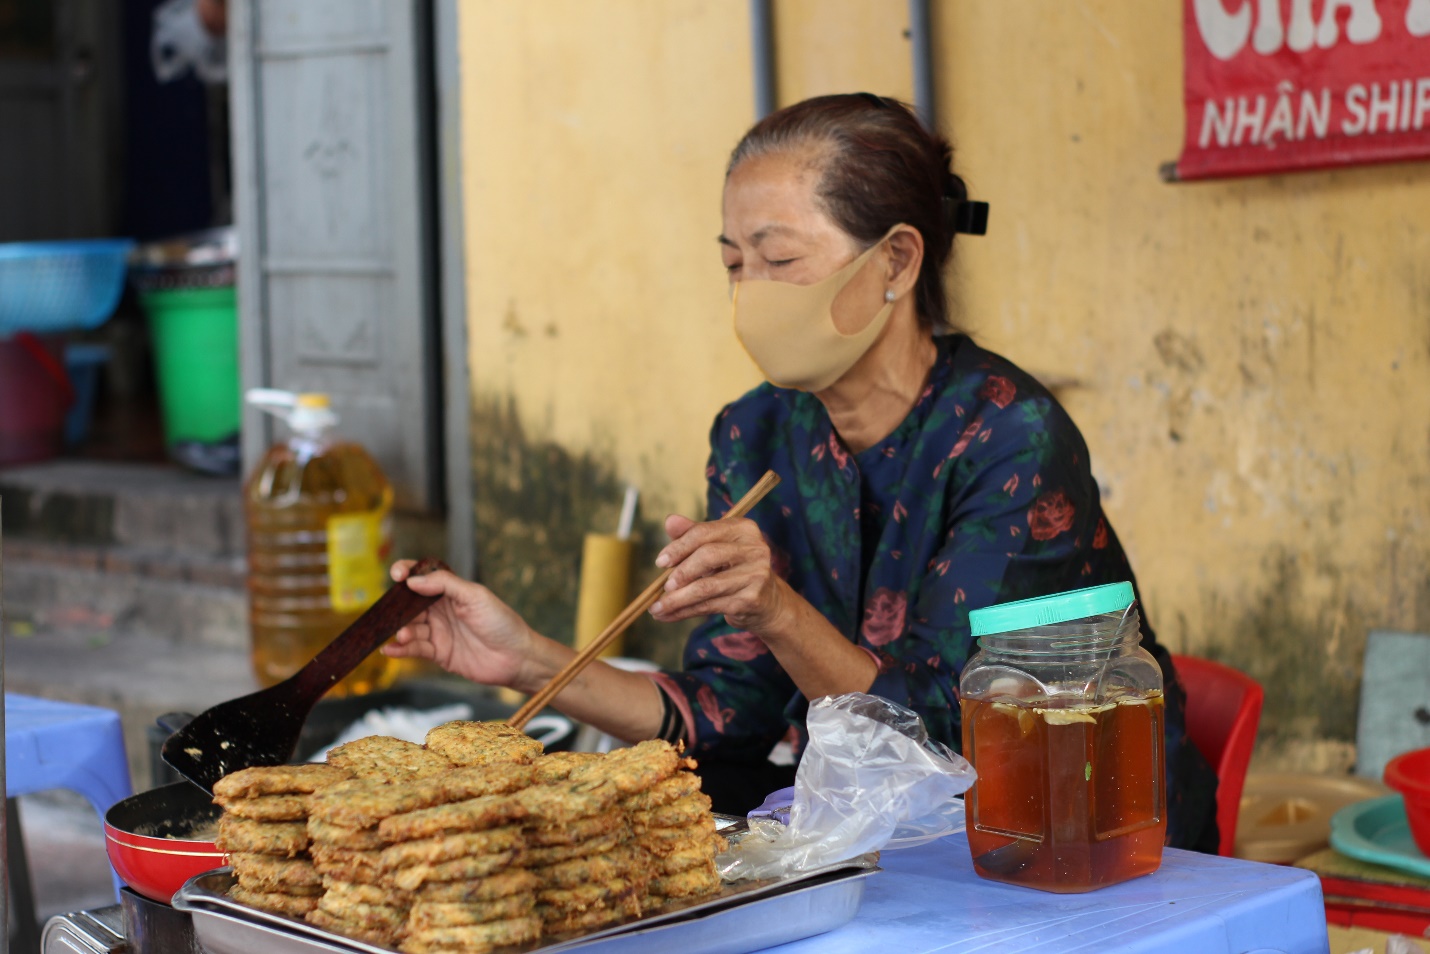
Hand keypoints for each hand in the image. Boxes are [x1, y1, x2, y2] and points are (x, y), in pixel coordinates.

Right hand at [383, 561, 533, 687]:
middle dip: (398, 606)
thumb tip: (413, 580)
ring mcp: (439, 632)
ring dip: (401, 630)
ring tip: (404, 633)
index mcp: (451, 591)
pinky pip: (415, 649)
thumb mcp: (475, 596)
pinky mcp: (439, 653)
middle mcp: (441, 610)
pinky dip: (401, 649)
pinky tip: (391, 650)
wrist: (517, 657)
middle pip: (410, 604)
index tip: (397, 575)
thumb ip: (445, 585)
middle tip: (392, 612)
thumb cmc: (501, 622)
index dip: (407, 572)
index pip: (422, 577)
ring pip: (410, 627)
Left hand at [649, 514, 788, 632]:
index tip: (660, 562)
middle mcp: (754, 549)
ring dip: (677, 599)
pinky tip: (668, 616)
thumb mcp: (716, 548)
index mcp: (743, 529)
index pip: (704, 532)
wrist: (768, 602)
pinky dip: (684, 612)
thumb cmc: (735, 569)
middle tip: (663, 586)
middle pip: (707, 556)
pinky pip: (710, 605)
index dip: (678, 547)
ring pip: (706, 586)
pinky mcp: (751, 599)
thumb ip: (693, 533)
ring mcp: (755, 575)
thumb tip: (669, 521)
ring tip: (657, 608)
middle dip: (681, 572)